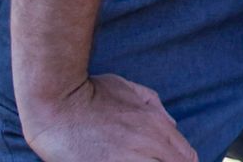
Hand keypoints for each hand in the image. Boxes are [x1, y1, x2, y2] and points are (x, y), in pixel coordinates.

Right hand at [19, 73, 195, 161]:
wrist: (55, 104)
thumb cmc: (90, 92)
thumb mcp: (129, 89)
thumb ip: (156, 107)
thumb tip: (172, 125)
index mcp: (156, 124)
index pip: (187, 157)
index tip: (170, 161)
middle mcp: (146, 145)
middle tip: (150, 159)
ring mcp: (126, 161)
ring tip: (133, 159)